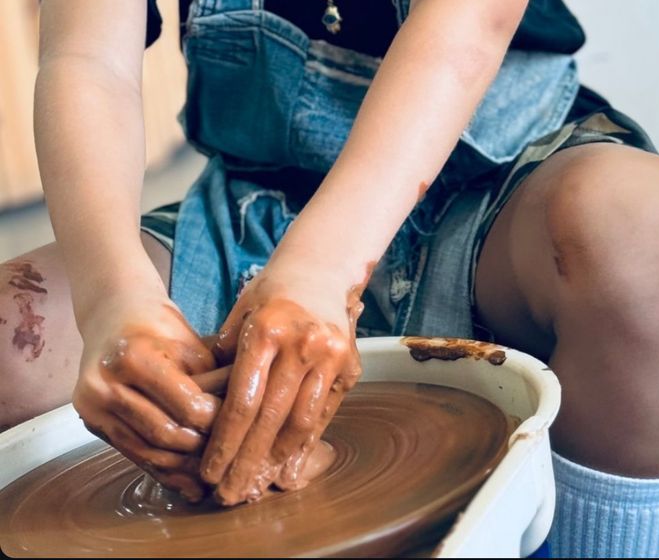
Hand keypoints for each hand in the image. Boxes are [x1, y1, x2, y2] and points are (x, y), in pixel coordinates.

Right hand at [74, 292, 218, 501]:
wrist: (113, 315)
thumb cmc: (159, 326)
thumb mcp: (190, 343)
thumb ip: (210, 380)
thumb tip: (239, 420)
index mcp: (134, 356)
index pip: (186, 406)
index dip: (216, 421)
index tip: (238, 428)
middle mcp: (106, 384)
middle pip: (164, 434)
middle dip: (200, 450)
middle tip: (227, 456)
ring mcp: (93, 406)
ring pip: (146, 451)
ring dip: (180, 468)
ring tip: (209, 478)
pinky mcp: (90, 422)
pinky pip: (132, 453)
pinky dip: (160, 470)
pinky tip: (184, 482)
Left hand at [200, 267, 362, 505]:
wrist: (320, 268)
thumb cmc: (271, 294)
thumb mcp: (239, 316)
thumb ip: (224, 358)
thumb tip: (202, 409)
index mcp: (266, 330)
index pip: (243, 401)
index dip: (224, 443)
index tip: (209, 471)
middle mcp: (301, 344)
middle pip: (270, 419)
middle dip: (245, 463)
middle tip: (227, 495)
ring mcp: (329, 355)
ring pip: (300, 424)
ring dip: (275, 462)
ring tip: (254, 488)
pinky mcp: (349, 366)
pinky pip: (323, 415)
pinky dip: (304, 446)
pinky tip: (287, 471)